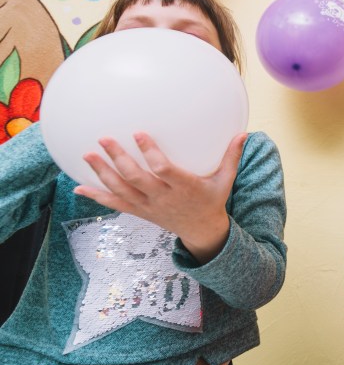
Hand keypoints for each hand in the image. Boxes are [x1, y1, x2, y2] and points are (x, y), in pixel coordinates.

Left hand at [75, 132, 246, 263]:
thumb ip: (232, 156)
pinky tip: (78, 186)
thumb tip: (243, 132)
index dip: (150, 153)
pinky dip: (96, 196)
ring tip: (88, 154)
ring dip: (103, 173)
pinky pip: (114, 204)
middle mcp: (163, 198)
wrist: (202, 232)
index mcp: (184, 187)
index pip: (163, 169)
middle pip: (136, 178)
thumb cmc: (213, 200)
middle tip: (104, 138)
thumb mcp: (226, 180)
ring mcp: (149, 206)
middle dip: (118, 158)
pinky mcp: (139, 212)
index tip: (139, 133)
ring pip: (121, 190)